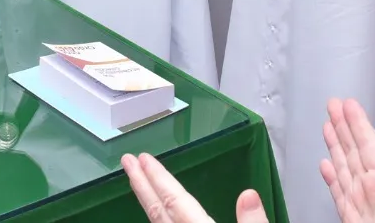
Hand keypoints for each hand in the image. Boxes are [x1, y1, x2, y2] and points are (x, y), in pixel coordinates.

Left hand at [122, 152, 267, 222]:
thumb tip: (248, 194)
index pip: (175, 201)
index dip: (158, 178)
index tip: (143, 159)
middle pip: (159, 210)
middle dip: (142, 184)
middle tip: (126, 162)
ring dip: (147, 201)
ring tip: (138, 183)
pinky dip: (157, 218)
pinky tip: (159, 215)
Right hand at [320, 99, 374, 222]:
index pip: (369, 147)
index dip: (358, 124)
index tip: (348, 104)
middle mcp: (373, 191)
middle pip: (354, 152)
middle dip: (344, 127)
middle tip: (334, 104)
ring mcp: (362, 204)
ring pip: (345, 168)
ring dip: (336, 146)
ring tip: (328, 126)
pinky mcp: (353, 219)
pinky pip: (339, 193)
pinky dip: (331, 178)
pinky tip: (325, 167)